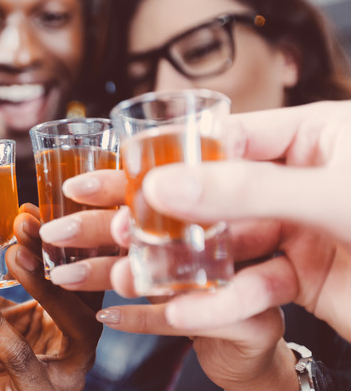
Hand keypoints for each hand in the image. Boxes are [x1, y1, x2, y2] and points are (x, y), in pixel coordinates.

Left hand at [0, 204, 102, 390]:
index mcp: (68, 316)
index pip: (77, 270)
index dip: (60, 237)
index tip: (30, 207)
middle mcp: (78, 344)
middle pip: (88, 291)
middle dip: (60, 252)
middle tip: (27, 221)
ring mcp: (66, 374)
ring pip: (76, 326)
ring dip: (45, 285)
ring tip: (12, 254)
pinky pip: (24, 359)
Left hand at [40, 168, 300, 389]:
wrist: (251, 346)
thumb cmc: (203, 288)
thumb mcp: (171, 254)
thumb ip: (136, 231)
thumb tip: (72, 212)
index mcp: (214, 207)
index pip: (159, 187)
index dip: (112, 184)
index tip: (71, 188)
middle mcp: (237, 233)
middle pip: (160, 223)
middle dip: (101, 226)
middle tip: (55, 232)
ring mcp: (250, 276)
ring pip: (171, 271)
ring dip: (114, 273)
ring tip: (68, 277)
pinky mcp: (253, 320)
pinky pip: (190, 319)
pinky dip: (142, 319)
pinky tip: (106, 317)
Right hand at [123, 101, 350, 340]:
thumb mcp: (332, 196)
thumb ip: (246, 189)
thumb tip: (166, 184)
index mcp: (316, 136)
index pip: (229, 137)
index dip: (175, 156)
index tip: (130, 174)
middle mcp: (303, 179)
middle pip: (219, 192)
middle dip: (169, 215)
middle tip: (119, 226)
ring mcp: (302, 229)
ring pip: (229, 243)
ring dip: (186, 263)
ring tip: (139, 275)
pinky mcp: (304, 277)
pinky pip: (254, 284)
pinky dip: (224, 300)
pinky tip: (189, 310)